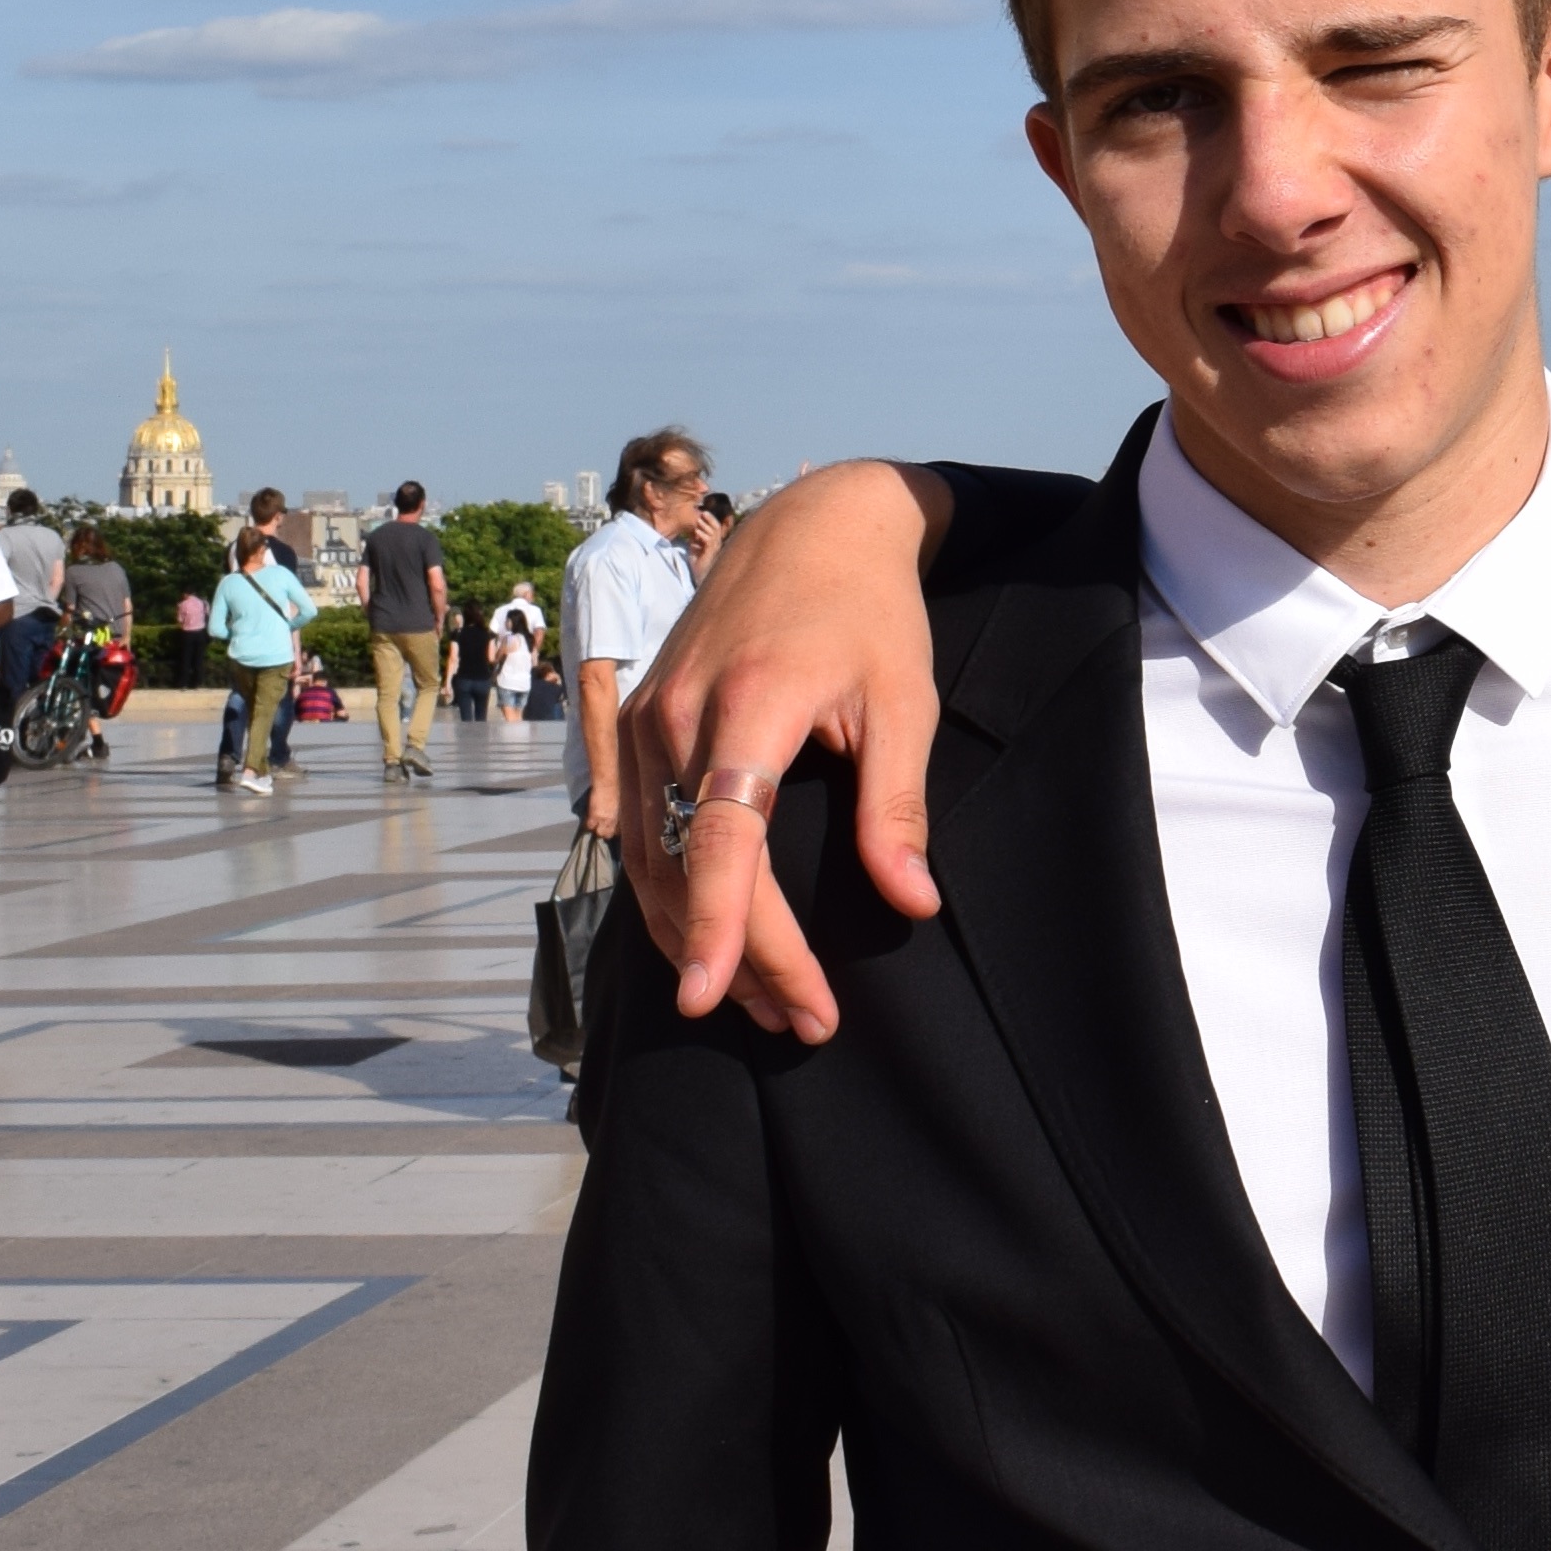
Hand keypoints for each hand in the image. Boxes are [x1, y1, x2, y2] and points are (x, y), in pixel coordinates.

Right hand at [616, 460, 950, 1043]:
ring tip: (770, 1003)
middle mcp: (675, 714)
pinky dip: (674, 897)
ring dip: (701, 940)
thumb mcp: (904, 701)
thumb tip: (912, 902)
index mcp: (747, 702)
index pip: (719, 836)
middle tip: (804, 1022)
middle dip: (738, 958)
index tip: (713, 994)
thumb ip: (899, 804)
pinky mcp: (637, 724)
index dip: (716, 923)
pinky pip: (642, 834)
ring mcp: (644, 719)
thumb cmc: (868, 613)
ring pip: (653, 863)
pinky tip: (718, 941)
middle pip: (687, 868)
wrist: (808, 529)